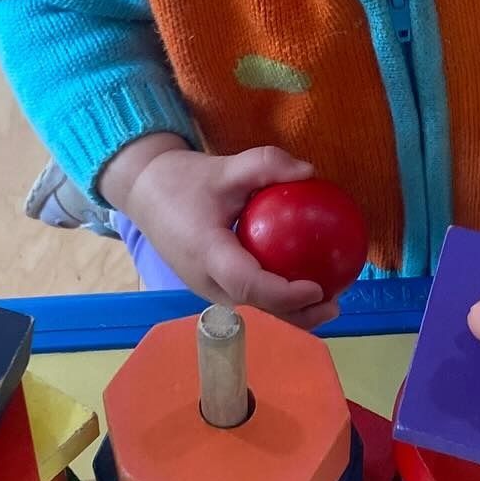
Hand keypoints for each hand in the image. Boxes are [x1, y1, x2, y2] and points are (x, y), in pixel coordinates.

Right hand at [101, 136, 340, 329]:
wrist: (145, 192)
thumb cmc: (184, 180)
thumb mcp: (225, 166)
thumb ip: (265, 164)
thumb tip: (310, 171)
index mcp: (207, 254)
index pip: (248, 284)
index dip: (284, 294)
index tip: (317, 287)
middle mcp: (205, 281)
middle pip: (256, 309)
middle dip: (297, 316)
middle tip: (335, 302)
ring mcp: (207, 287)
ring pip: (253, 309)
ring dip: (289, 311)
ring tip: (328, 301)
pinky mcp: (211, 285)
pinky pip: (247, 297)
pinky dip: (276, 297)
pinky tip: (303, 281)